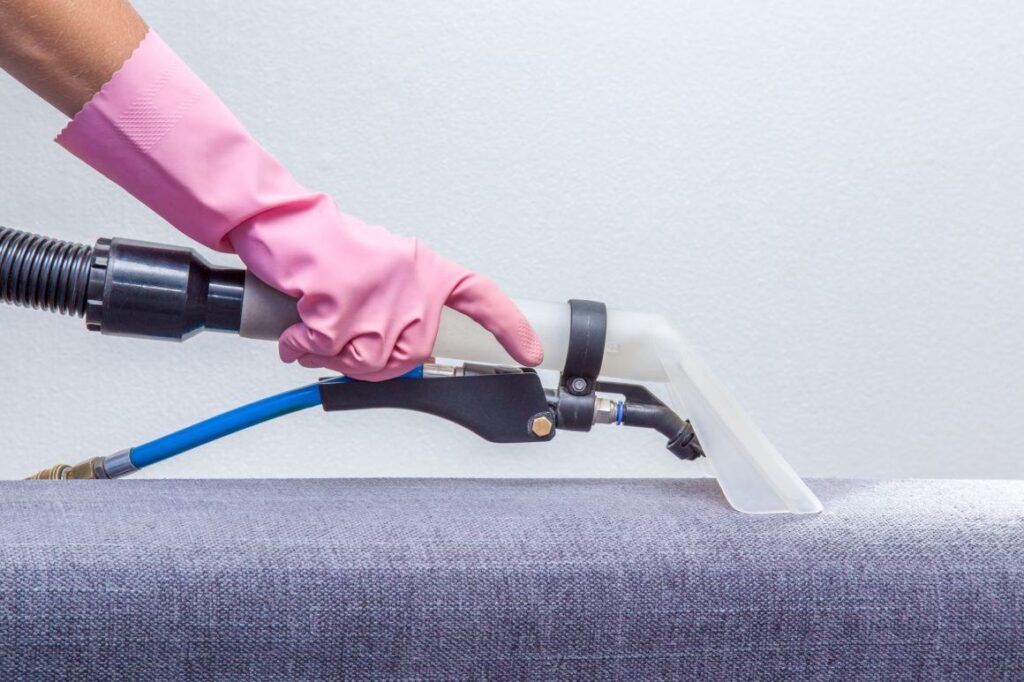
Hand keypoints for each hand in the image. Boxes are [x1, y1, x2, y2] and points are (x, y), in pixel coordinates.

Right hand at [230, 196, 542, 380]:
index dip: (509, 327)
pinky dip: (302, 346)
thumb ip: (400, 310)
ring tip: (313, 321)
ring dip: (330, 353)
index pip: (482, 298)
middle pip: (408, 355)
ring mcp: (376, 291)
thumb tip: (395, 356)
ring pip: (366, 359)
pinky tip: (296, 325)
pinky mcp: (339, 300)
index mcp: (425, 270)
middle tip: (338, 335)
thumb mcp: (381, 270)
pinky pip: (326, 349)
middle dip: (368, 358)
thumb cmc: (325, 247)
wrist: (280, 221)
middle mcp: (410, 280)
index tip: (531, 352)